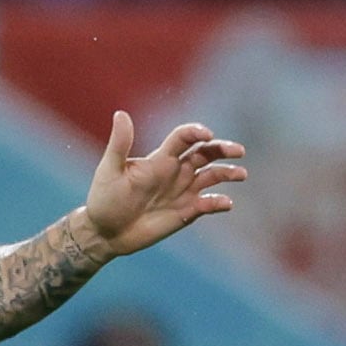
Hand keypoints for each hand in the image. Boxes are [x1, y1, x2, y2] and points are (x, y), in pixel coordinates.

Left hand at [81, 112, 245, 257]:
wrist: (105, 232)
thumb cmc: (104, 198)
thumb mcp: (110, 170)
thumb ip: (119, 144)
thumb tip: (120, 114)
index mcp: (160, 159)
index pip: (184, 138)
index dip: (196, 132)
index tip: (207, 134)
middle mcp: (176, 172)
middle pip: (205, 154)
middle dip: (222, 149)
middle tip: (238, 151)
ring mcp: (183, 192)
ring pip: (212, 176)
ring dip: (227, 173)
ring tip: (241, 174)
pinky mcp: (186, 212)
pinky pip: (208, 204)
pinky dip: (219, 203)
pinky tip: (225, 203)